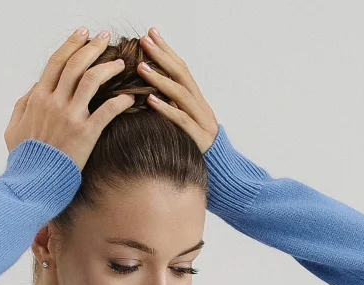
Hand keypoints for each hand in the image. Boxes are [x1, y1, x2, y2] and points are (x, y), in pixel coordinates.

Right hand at [5, 29, 135, 169]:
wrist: (32, 184)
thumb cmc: (24, 161)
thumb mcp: (14, 129)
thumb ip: (23, 105)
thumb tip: (34, 88)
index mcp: (38, 98)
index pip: (57, 62)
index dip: (71, 44)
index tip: (83, 34)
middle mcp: (55, 103)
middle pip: (76, 64)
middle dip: (93, 46)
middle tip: (105, 38)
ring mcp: (70, 117)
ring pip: (92, 80)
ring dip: (108, 67)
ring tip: (120, 63)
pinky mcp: (85, 135)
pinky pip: (107, 111)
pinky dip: (120, 101)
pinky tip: (129, 98)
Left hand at [136, 27, 218, 152]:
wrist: (221, 171)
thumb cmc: (197, 148)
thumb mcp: (185, 124)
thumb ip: (173, 108)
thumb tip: (153, 93)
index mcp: (196, 99)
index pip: (181, 67)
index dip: (167, 49)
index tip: (151, 33)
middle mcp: (200, 105)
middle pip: (181, 74)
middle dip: (162, 55)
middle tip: (144, 40)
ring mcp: (201, 120)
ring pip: (180, 94)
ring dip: (160, 79)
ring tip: (142, 68)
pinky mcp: (199, 138)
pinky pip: (181, 120)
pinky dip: (166, 109)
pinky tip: (151, 100)